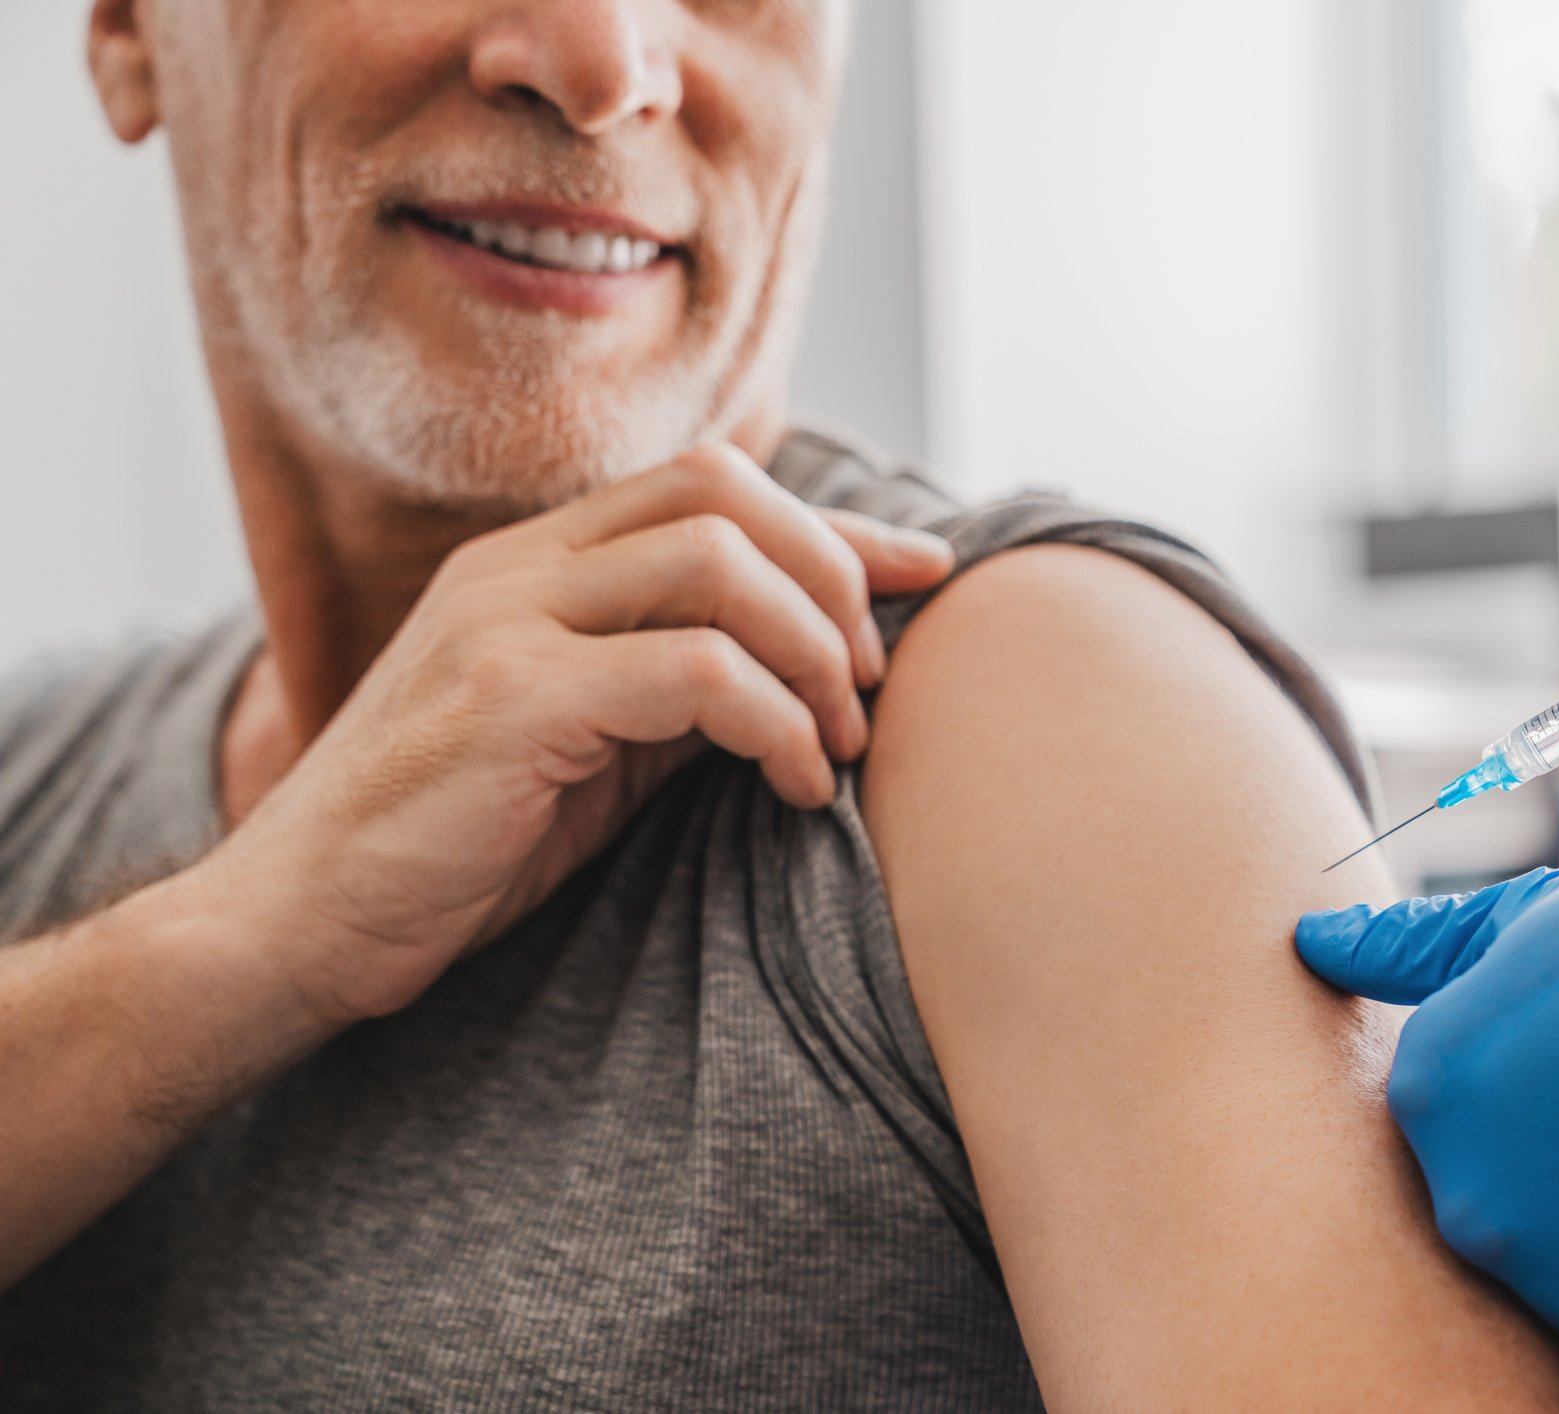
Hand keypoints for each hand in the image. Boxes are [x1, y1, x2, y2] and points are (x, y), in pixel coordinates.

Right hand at [209, 443, 953, 1025]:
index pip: (713, 488)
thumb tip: (812, 666)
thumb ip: (678, 685)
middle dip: (832, 575)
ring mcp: (507, 620)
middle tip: (869, 687)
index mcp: (537, 563)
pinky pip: (698, 670)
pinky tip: (798, 787)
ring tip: (840, 746)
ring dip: (815, 651)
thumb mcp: (590, 745)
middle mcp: (520, 566)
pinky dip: (779, 722)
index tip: (926, 571)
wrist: (296, 925)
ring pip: (719, 562)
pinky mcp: (510, 699)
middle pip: (725, 490)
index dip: (836, 526)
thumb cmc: (452, 845)